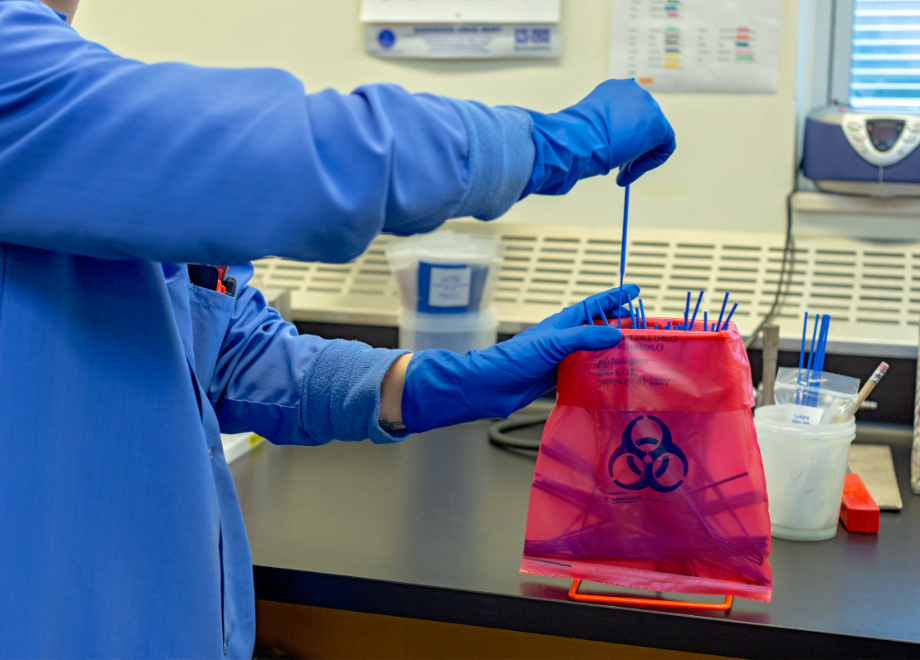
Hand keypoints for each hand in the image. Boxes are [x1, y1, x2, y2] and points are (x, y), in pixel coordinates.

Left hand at [400, 285, 639, 432]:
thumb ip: (584, 338)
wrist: (490, 385)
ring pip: (594, 352)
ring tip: (635, 356)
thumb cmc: (513, 359)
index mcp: (562, 324)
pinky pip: (585, 372)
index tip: (635, 290)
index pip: (594, 306)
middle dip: (620, 326)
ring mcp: (561, 358)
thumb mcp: (552, 344)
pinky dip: (600, 374)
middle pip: (598, 329)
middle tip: (644, 329)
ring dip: (612, 353)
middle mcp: (564, 339)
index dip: (614, 298)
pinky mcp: (558, 377)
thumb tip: (615, 334)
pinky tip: (612, 380)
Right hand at [520, 79, 674, 194]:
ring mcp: (647, 105)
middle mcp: (632, 91)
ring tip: (621, 174)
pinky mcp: (658, 124)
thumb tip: (611, 149)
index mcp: (613, 89)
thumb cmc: (572, 140)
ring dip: (638, 158)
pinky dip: (651, 162)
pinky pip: (665, 146)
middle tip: (618, 170)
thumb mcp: (587, 130)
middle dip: (631, 149)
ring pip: (653, 137)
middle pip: (642, 124)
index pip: (626, 115)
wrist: (577, 140)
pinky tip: (630, 171)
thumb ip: (601, 132)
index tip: (610, 156)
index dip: (620, 139)